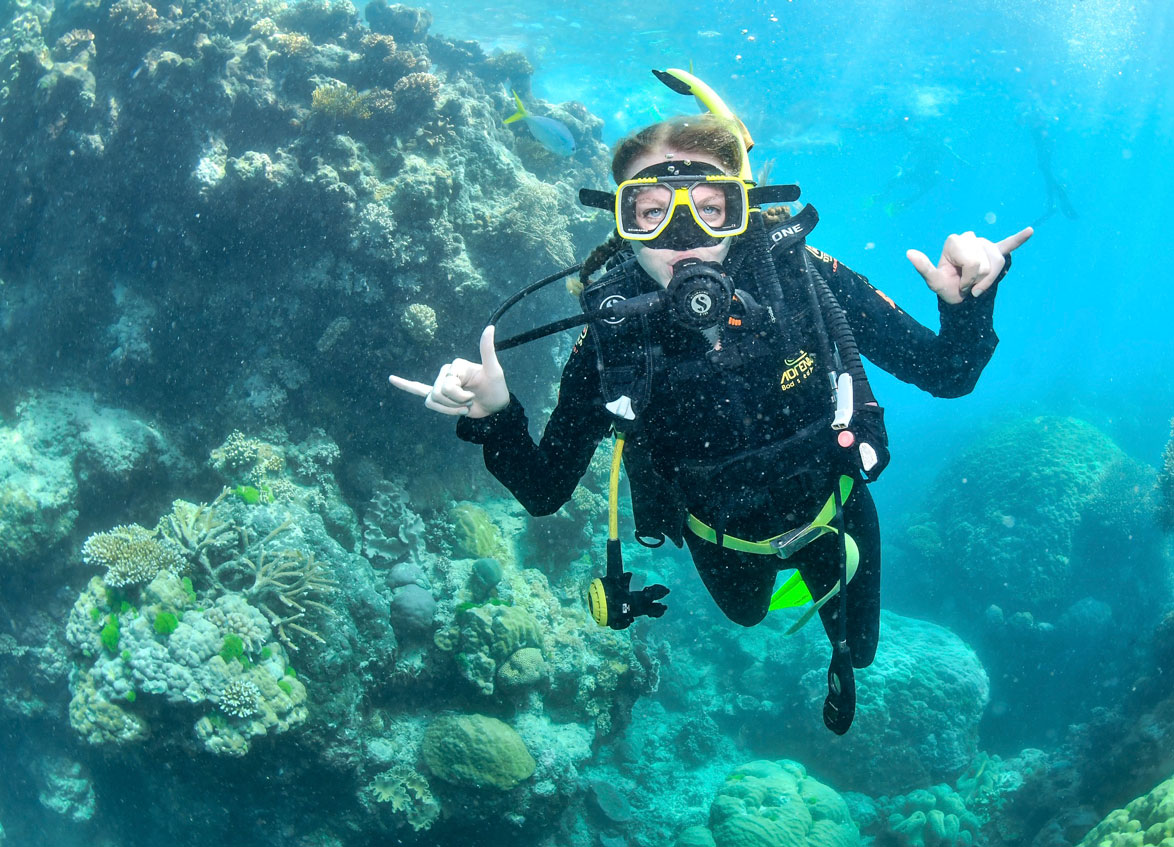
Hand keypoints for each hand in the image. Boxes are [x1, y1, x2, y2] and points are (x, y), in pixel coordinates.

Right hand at [389, 325, 508, 417]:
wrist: (495, 407)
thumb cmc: (496, 389)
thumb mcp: (494, 371)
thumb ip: (487, 350)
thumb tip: (489, 327)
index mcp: (456, 366)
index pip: (446, 385)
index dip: (460, 396)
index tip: (474, 395)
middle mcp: (446, 372)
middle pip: (438, 394)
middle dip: (454, 404)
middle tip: (470, 402)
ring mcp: (442, 383)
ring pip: (432, 401)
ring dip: (448, 410)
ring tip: (463, 408)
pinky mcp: (440, 395)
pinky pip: (418, 390)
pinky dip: (405, 385)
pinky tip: (392, 379)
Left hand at [906, 227, 1032, 303]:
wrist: (958, 295)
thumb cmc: (946, 287)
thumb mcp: (933, 281)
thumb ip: (924, 267)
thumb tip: (909, 252)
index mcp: (954, 241)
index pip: (972, 262)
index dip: (969, 278)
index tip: (960, 284)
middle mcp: (970, 238)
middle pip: (985, 263)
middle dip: (978, 280)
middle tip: (968, 285)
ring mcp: (984, 244)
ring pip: (998, 262)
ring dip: (990, 279)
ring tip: (978, 284)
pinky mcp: (996, 251)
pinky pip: (1008, 244)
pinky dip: (1019, 239)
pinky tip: (1029, 231)